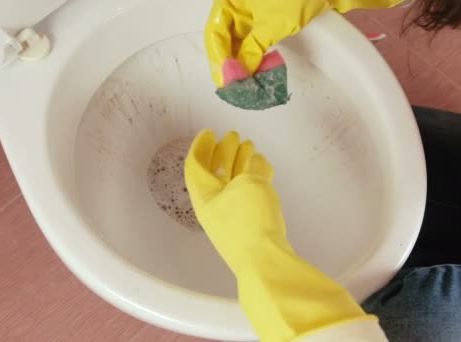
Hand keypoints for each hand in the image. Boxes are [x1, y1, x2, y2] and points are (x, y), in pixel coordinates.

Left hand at [185, 130, 374, 340]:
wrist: (265, 262)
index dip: (201, 147)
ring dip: (240, 164)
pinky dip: (253, 179)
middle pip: (214, 173)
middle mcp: (214, 206)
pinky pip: (246, 195)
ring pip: (232, 183)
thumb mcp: (252, 183)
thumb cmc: (250, 219)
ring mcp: (231, 217)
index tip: (208, 132)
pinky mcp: (248, 226)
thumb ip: (254, 167)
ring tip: (251, 147)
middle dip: (223, 153)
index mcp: (204, 196)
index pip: (195, 166)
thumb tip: (256, 161)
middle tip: (233, 136)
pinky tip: (264, 170)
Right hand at [204, 0, 328, 86]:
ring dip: (242, 63)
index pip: (214, 31)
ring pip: (240, 42)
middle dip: (229, 63)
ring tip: (247, 84)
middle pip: (225, 38)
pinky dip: (256, 57)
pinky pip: (256, 42)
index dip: (218, 58)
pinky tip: (259, 72)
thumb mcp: (272, 24)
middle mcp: (240, 4)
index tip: (225, 81)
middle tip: (234, 88)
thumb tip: (238, 74)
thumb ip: (251, 50)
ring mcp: (256, 11)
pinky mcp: (272, 19)